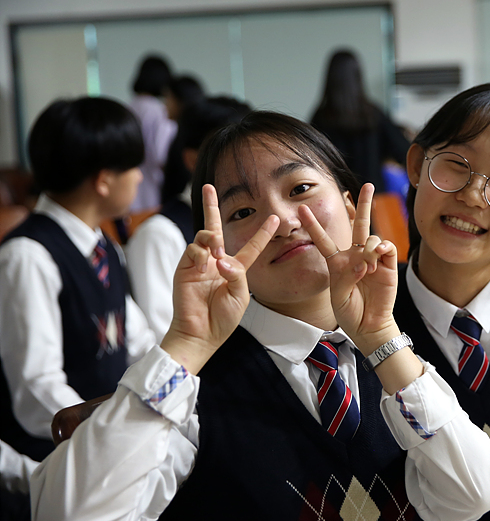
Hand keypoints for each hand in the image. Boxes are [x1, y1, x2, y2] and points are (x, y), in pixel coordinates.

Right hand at [161, 184, 278, 373]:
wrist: (201, 333)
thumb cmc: (223, 318)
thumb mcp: (240, 295)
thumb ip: (236, 274)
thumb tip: (220, 258)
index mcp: (235, 268)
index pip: (251, 246)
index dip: (263, 233)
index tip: (275, 219)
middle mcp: (216, 261)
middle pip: (216, 229)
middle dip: (211, 207)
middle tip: (210, 186)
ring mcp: (199, 263)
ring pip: (204, 237)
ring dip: (212, 239)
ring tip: (216, 252)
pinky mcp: (184, 268)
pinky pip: (192, 250)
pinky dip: (200, 253)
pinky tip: (205, 262)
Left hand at [299, 183, 398, 353]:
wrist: (368, 325)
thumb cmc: (349, 311)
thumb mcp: (338, 295)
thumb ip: (347, 276)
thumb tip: (364, 261)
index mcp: (338, 262)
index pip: (323, 240)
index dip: (313, 225)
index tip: (301, 209)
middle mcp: (355, 256)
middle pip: (358, 224)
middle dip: (363, 204)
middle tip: (367, 185)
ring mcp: (373, 259)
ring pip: (371, 238)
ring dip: (368, 246)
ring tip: (368, 264)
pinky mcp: (388, 265)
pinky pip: (387, 247)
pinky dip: (382, 247)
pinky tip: (378, 254)